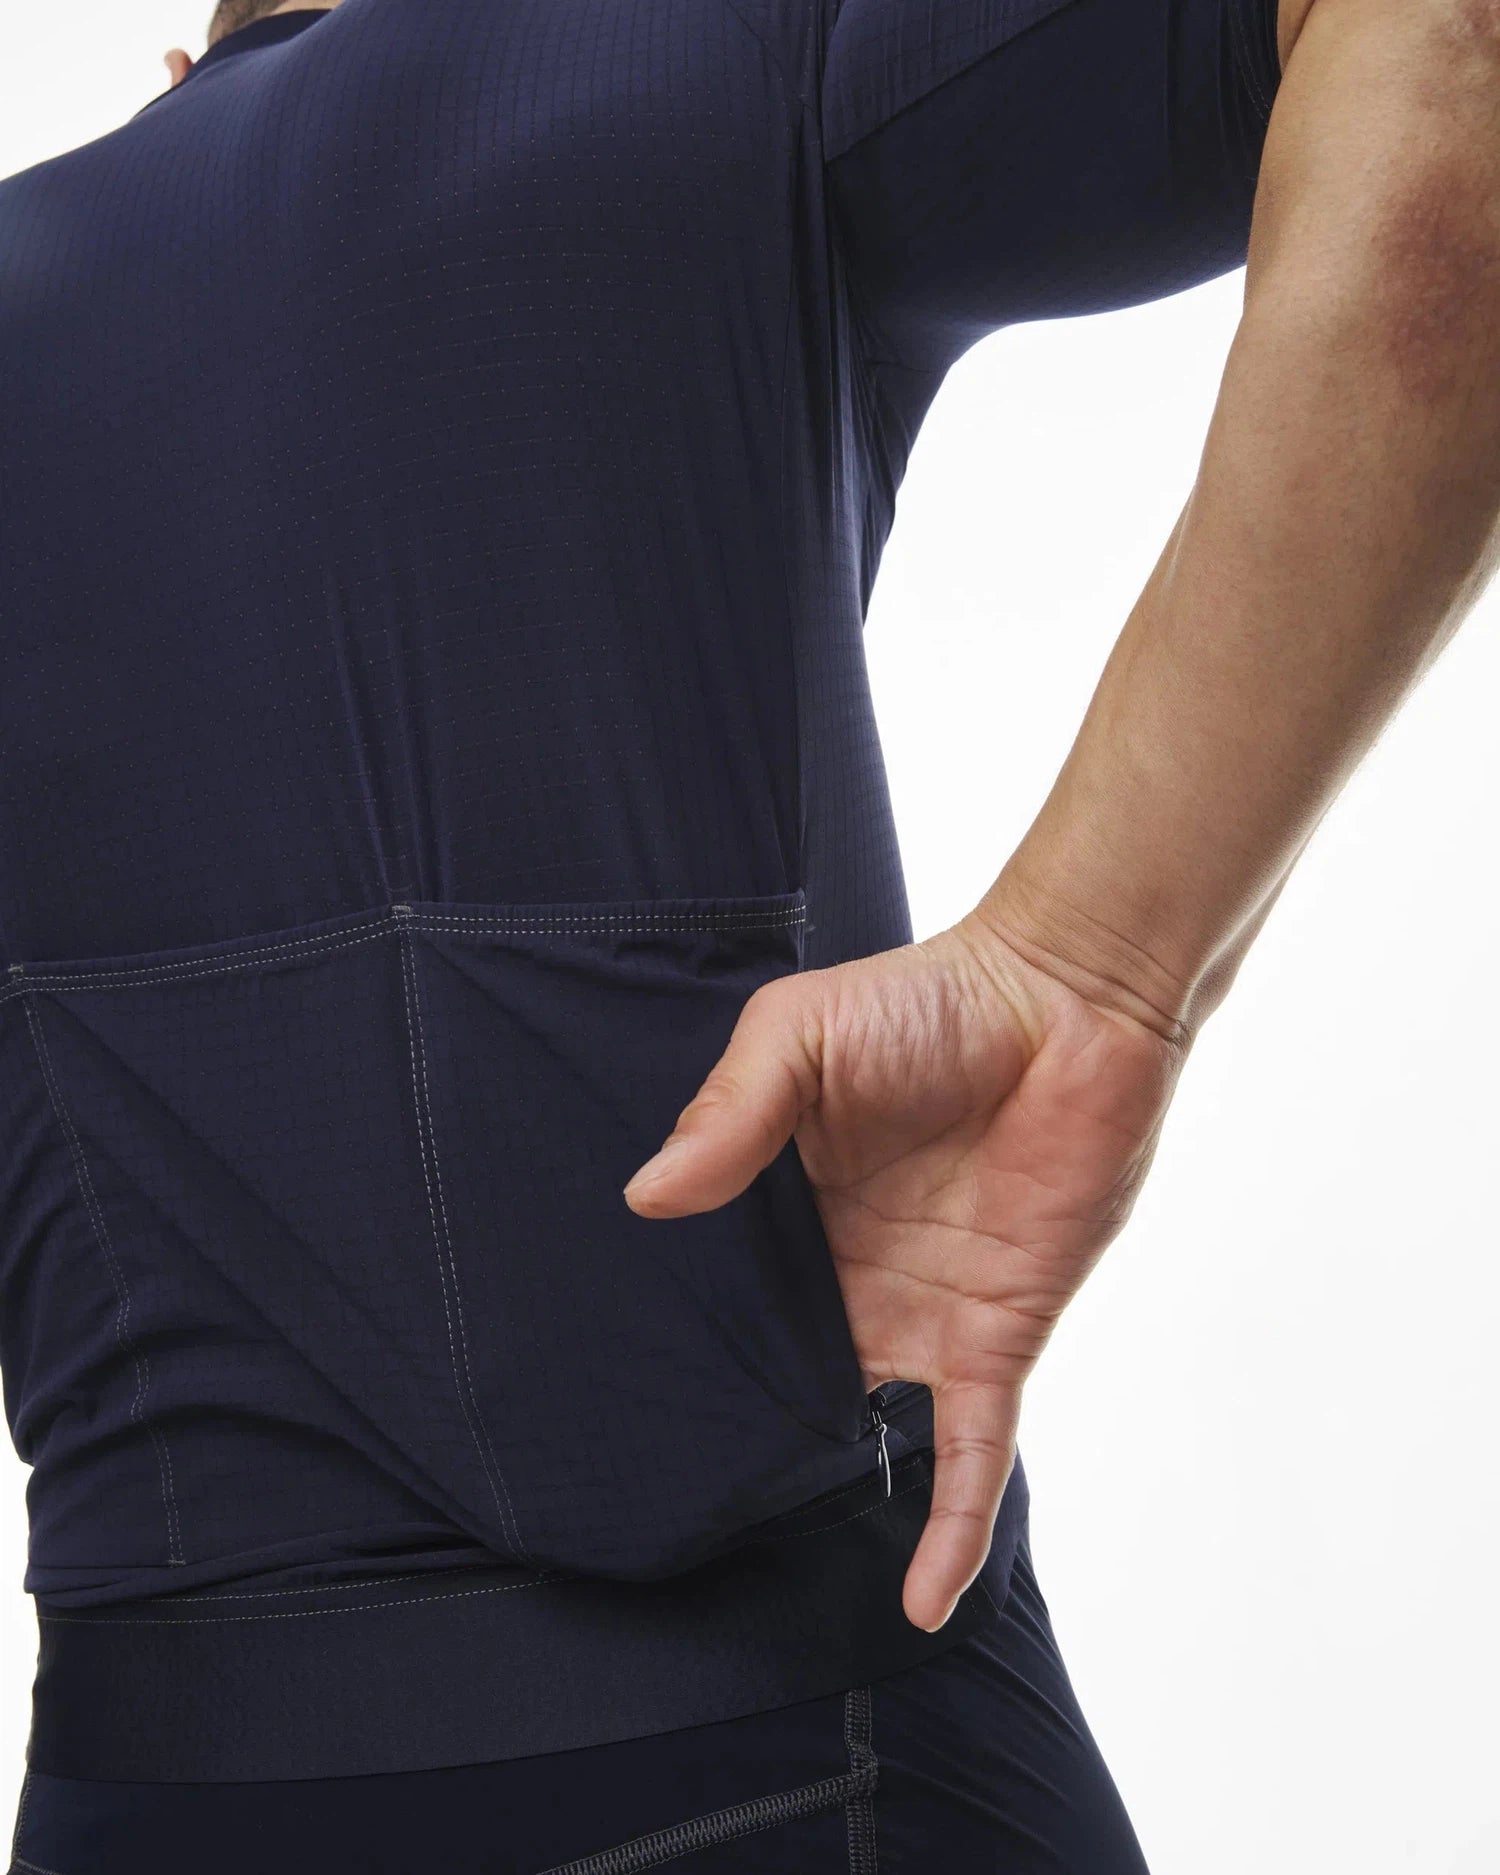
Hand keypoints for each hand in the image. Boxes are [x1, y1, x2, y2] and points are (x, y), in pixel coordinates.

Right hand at [623, 900, 1188, 1630]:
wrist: (1068, 1002)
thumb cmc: (929, 1001)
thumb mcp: (799, 1035)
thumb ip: (731, 1112)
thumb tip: (646, 1200)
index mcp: (784, 1200)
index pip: (715, 1288)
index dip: (669, 1338)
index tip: (598, 1394)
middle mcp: (844, 1268)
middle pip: (775, 1369)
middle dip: (727, 1430)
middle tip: (648, 1501)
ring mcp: (918, 1312)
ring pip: (857, 1424)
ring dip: (814, 1488)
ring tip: (738, 1567)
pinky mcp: (994, 1338)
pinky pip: (971, 1451)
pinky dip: (950, 1526)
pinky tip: (921, 1602)